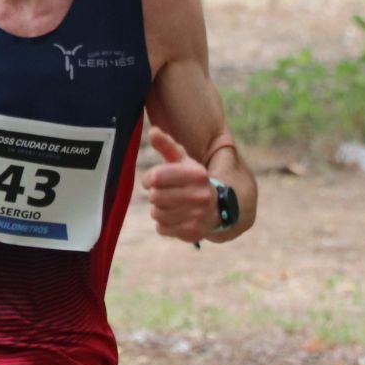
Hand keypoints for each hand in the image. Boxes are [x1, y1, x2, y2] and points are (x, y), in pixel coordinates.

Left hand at [141, 127, 217, 243]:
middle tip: (163, 194)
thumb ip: (166, 145)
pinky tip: (175, 217)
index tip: (153, 180)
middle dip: (155, 195)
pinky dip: (164, 224)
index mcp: (198, 174)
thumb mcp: (181, 161)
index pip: (156, 177)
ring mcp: (199, 216)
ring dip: (158, 209)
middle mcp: (202, 195)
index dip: (149, 179)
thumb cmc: (191, 180)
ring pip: (157, 213)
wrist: (215, 207)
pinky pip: (161, 228)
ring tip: (170, 205)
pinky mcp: (193, 233)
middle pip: (155, 196)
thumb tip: (153, 131)